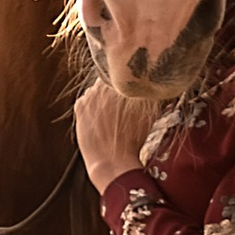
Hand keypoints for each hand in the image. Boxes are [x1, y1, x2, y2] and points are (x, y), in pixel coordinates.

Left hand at [73, 79, 160, 194]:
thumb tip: (155, 83)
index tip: (133, 89)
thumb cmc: (133, 140)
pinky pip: (86, 100)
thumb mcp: (150, 113)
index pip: (123, 74)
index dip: (129, 81)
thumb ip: (152, 94)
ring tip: (112, 115)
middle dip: (116, 90)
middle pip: (109, 81)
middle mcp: (103, 85)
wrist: (112, 161)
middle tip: (124, 104)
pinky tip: (100, 120)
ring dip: (103, 98)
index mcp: (121, 83)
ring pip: (97, 90)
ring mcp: (89, 95)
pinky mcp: (79, 106)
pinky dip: (92, 107)